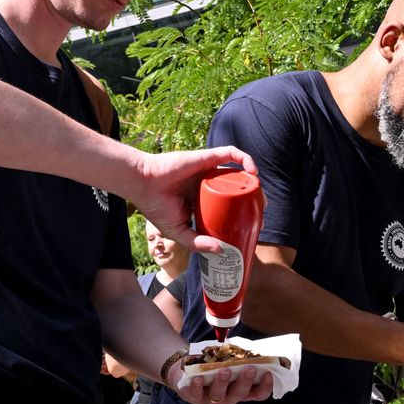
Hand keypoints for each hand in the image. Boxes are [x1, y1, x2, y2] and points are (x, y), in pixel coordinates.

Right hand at [118, 147, 256, 255]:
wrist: (142, 185)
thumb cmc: (156, 207)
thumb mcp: (179, 232)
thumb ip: (197, 242)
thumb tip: (222, 251)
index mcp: (202, 199)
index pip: (227, 204)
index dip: (241, 212)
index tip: (251, 225)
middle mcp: (207, 183)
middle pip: (236, 189)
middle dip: (252, 199)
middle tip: (260, 213)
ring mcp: (207, 170)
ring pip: (237, 172)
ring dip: (252, 182)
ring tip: (260, 197)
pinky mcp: (206, 157)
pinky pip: (229, 153)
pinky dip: (244, 158)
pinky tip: (253, 170)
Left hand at [172, 364, 274, 403]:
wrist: (187, 368)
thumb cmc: (215, 364)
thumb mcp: (231, 362)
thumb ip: (243, 357)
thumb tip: (258, 346)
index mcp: (241, 391)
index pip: (258, 394)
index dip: (266, 387)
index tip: (269, 374)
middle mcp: (229, 398)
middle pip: (240, 394)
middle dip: (245, 381)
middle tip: (250, 369)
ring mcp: (211, 400)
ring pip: (219, 394)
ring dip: (222, 382)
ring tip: (224, 370)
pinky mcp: (193, 397)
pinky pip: (195, 394)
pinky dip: (196, 387)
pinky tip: (198, 378)